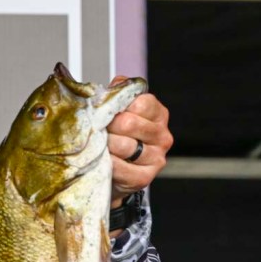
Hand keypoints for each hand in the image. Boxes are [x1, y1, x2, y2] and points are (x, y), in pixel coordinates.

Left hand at [106, 76, 172, 206]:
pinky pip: (119, 167)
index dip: (118, 107)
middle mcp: (162, 135)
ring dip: (105, 146)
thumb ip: (118, 95)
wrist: (113, 173)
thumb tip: (116, 84)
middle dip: (108, 127)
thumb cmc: (115, 138)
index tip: (107, 114)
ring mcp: (156, 157)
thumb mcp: (117, 112)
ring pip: (124, 146)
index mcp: (158, 114)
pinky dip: (106, 163)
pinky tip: (103, 161)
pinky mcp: (144, 177)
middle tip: (98, 132)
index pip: (140, 102)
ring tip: (99, 146)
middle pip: (129, 123)